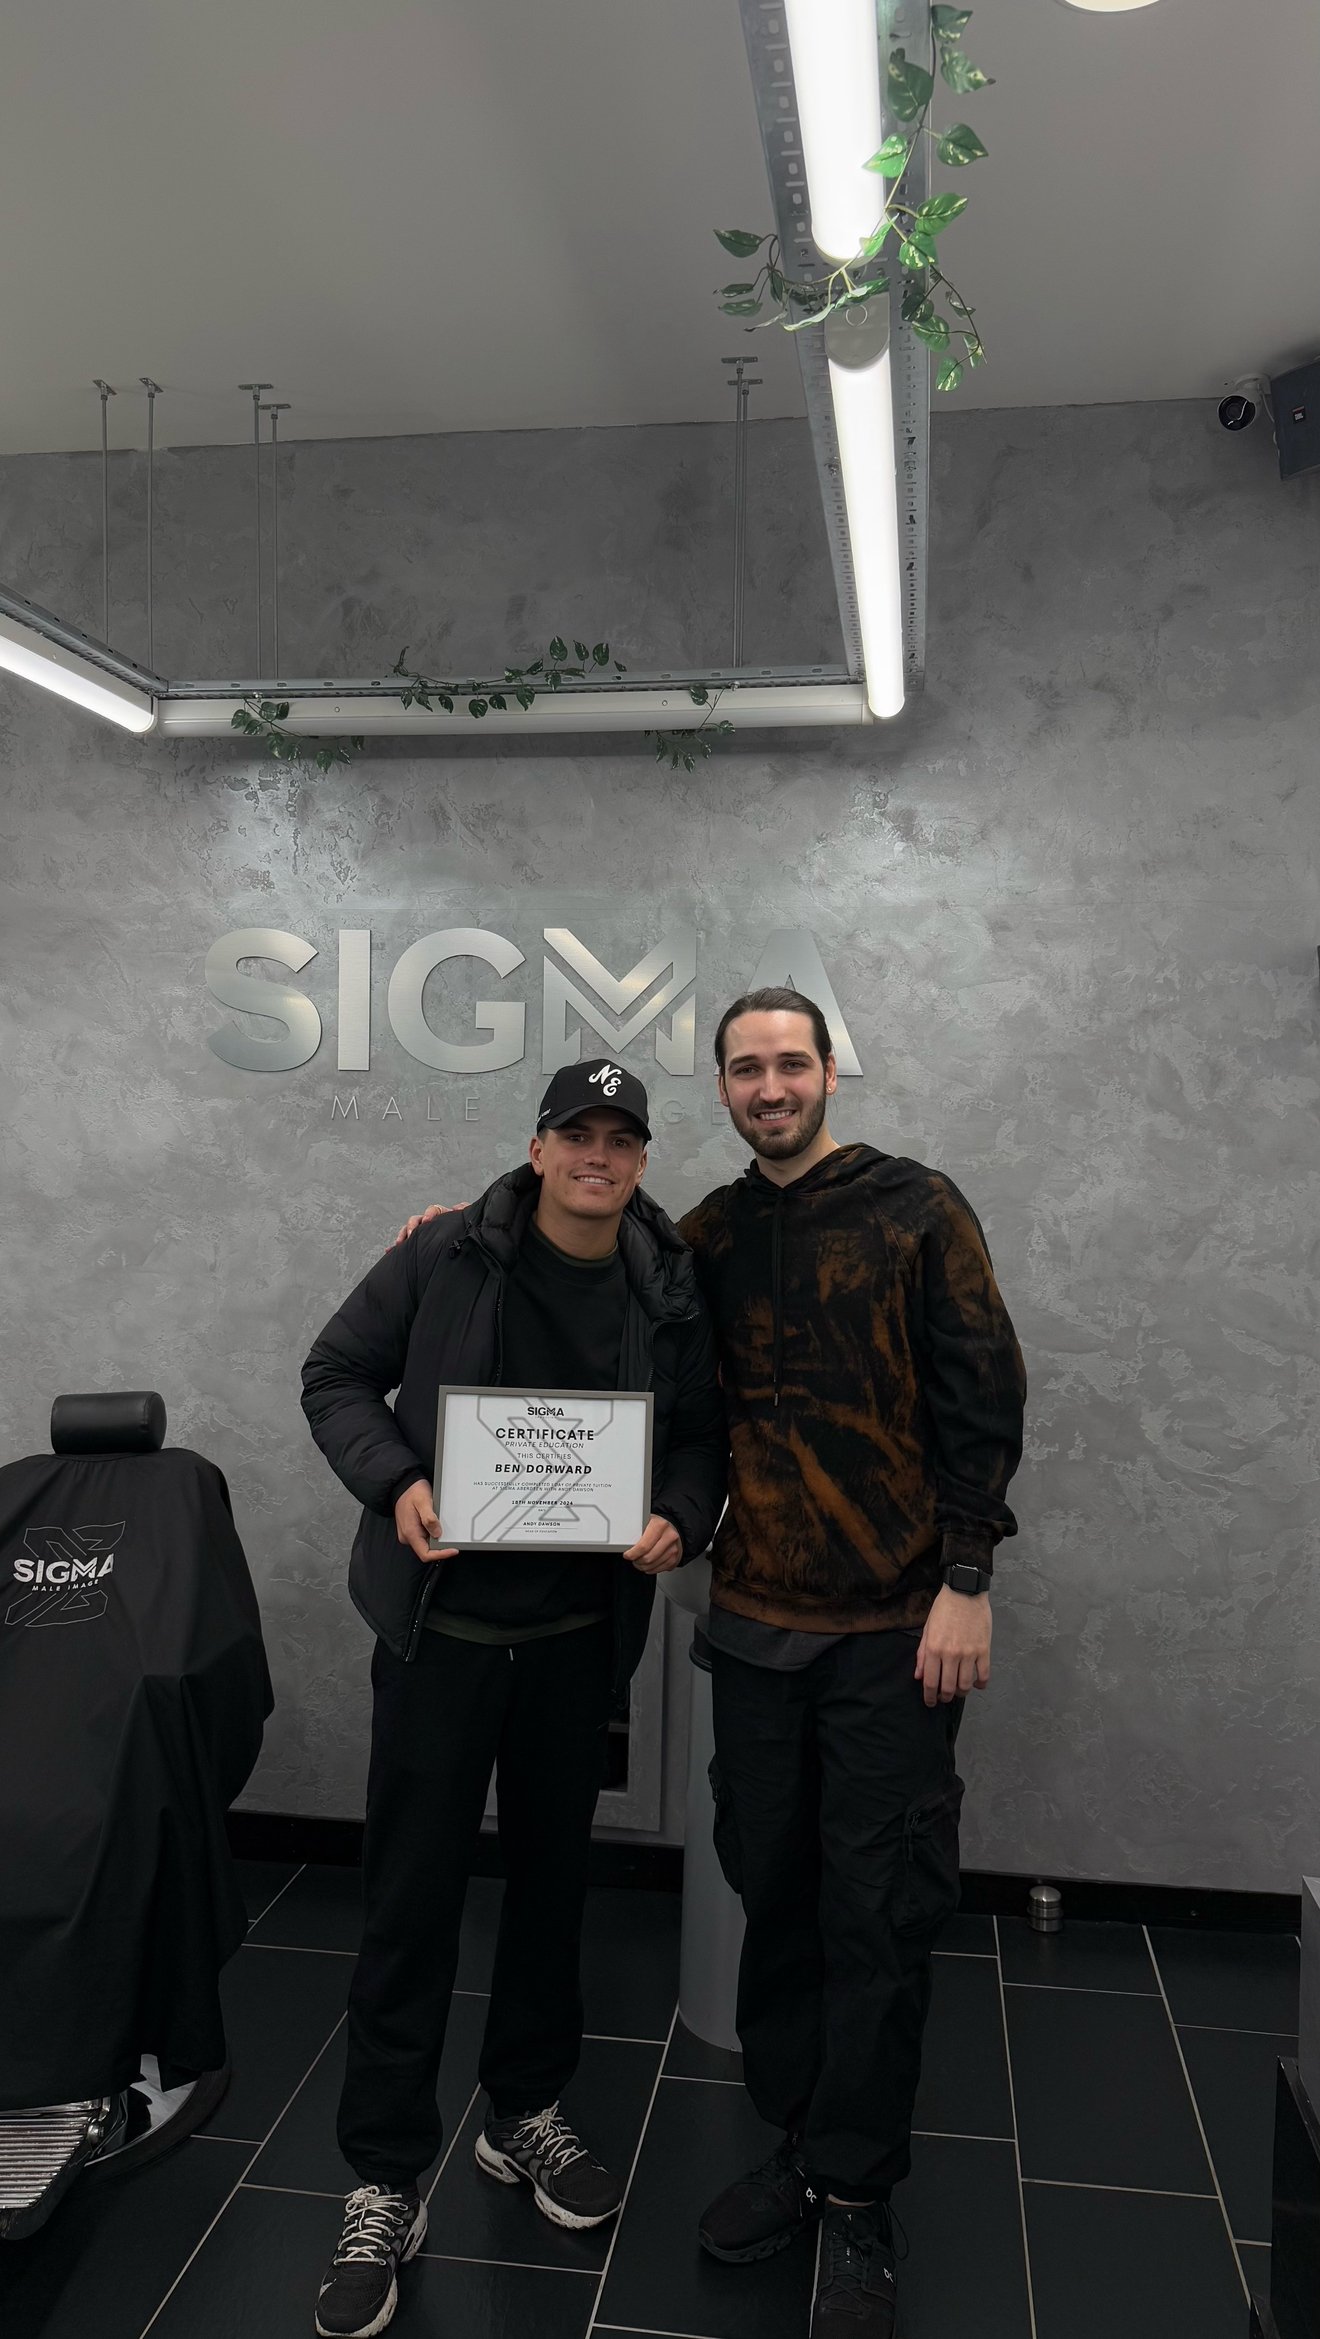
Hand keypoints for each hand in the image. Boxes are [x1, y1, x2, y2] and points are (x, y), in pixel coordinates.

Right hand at [394, 1478, 457, 1561]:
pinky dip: (433, 1532)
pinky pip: (424, 1536)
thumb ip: (429, 1518)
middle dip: (441, 1545)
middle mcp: (408, 1536)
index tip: (453, 1550)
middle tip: (452, 1535)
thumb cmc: (412, 1491)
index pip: (425, 1554)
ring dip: (437, 1537)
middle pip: (427, 1550)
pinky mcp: (412, 1530)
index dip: (441, 1554)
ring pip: (426, 1543)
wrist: (402, 1485)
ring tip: (442, 1523)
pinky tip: (436, 1522)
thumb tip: (437, 1533)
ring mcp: (409, 1534)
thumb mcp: (423, 1501)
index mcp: (410, 1532)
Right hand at [395, 1202, 461, 1246]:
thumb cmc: (465, 1230)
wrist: (464, 1242)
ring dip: (402, 1236)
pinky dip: (396, 1247)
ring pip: (408, 1231)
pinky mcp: (417, 1244)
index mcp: (442, 1216)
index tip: (427, 1221)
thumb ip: (464, 1211)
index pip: (433, 1210)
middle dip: (412, 1227)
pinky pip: (405, 1244)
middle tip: (411, 1235)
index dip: (429, 1214)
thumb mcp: (466, 1220)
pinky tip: (389, 1251)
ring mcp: (422, 1233)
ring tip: (399, 1244)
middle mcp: (429, 1223)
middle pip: (416, 1220)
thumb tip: (457, 1207)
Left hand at [622, 1515, 682, 1574]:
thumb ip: (636, 1530)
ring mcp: (674, 1548)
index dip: (632, 1553)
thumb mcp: (645, 1521)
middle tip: (633, 1558)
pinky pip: (658, 1570)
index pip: (643, 1546)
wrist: (671, 1530)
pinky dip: (650, 1569)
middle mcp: (669, 1536)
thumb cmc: (656, 1526)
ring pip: (652, 1566)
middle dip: (637, 1561)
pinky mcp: (675, 1559)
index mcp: (660, 1525)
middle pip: (648, 1558)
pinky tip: (648, 1563)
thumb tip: (623, 1540)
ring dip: (642, 1566)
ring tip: (639, 1560)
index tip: (627, 1555)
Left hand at [914, 1586, 991, 1707]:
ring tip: (959, 1691)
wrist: (965, 1591)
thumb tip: (919, 1676)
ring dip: (962, 1693)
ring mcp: (969, 1653)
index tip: (930, 1702)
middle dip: (945, 1697)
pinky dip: (980, 1684)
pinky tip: (977, 1684)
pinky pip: (984, 1675)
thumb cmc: (943, 1609)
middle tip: (944, 1697)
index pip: (930, 1682)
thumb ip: (923, 1654)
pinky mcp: (984, 1650)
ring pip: (966, 1685)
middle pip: (948, 1687)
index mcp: (934, 1649)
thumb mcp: (927, 1629)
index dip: (929, 1697)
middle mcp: (951, 1654)